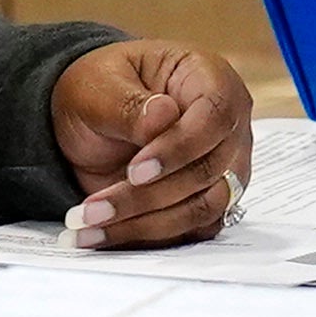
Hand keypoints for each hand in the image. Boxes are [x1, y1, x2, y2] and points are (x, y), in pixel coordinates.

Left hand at [50, 39, 256, 249]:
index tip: (135, 171)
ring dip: (145, 224)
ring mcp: (222, 167)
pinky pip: (189, 231)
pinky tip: (102, 235)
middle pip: (209, 171)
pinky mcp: (206, 201)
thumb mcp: (99, 86)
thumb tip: (164, 119)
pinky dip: (145, 237)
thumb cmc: (100, 88)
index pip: (215, 117)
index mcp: (208, 79)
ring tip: (89, 225)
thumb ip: (129, 105)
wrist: (89, 117)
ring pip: (202, 208)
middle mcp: (226, 126)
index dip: (179, 149)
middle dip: (149, 196)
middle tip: (93, 208)